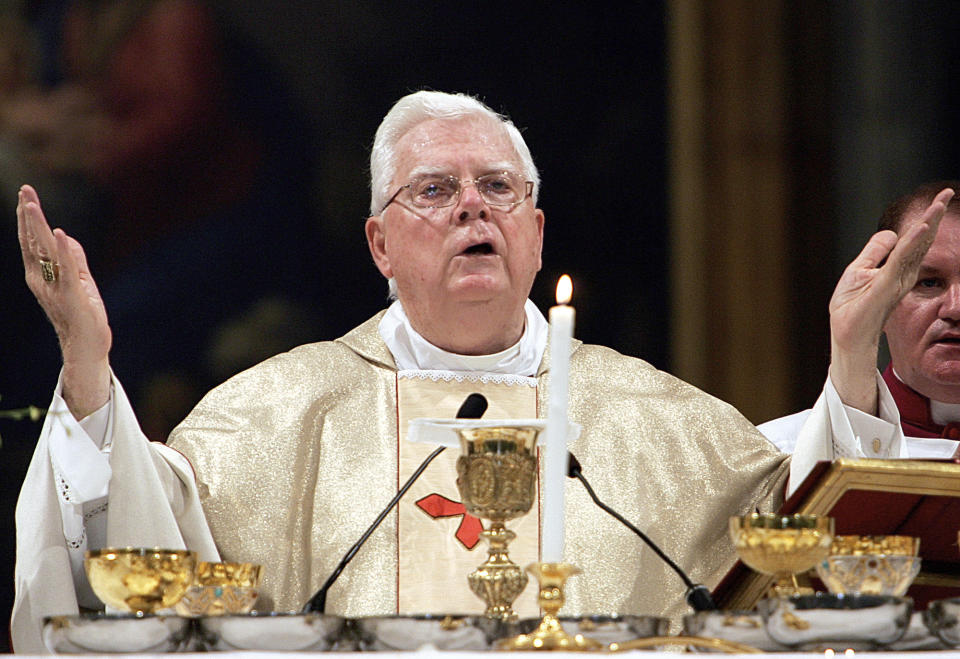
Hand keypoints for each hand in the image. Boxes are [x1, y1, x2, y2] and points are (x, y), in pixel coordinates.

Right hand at [17, 184, 111, 417]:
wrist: (86, 347)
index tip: (25, 197)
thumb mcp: (79, 281)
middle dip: (28, 215)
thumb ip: (73, 259)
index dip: (28, 220)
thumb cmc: (83, 315)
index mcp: (41, 276)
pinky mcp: (72, 296)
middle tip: (24, 189)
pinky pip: (67, 270)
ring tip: (30, 204)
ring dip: (38, 226)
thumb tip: (67, 236)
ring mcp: (55, 288)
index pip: (32, 243)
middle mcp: (42, 280)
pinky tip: (62, 234)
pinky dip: (65, 251)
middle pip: (33, 242)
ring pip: (45, 252)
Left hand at [828, 187, 954, 412]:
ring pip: (916, 246)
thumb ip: (875, 252)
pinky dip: (912, 242)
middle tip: (948, 191)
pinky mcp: (886, 285)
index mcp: (897, 268)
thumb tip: (890, 233)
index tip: (939, 198)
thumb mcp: (859, 270)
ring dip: (928, 223)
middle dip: (934, 215)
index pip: (914, 240)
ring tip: (940, 202)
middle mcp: (903, 272)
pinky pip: (902, 260)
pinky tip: (922, 228)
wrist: (846, 331)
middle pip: (921, 239)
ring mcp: (896, 279)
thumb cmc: (851, 305)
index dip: (926, 220)